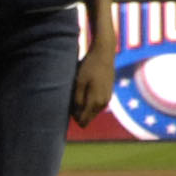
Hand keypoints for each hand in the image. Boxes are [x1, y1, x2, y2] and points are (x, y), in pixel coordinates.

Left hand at [73, 10, 118, 132]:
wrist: (104, 53)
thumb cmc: (89, 66)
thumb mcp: (78, 83)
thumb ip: (77, 100)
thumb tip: (75, 115)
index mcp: (95, 102)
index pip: (83, 121)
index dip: (73, 118)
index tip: (67, 106)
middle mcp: (103, 104)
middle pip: (88, 118)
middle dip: (78, 113)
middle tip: (71, 98)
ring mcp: (107, 99)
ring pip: (92, 112)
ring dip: (84, 107)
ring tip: (77, 92)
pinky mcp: (108, 94)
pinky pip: (97, 105)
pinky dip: (90, 102)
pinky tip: (85, 90)